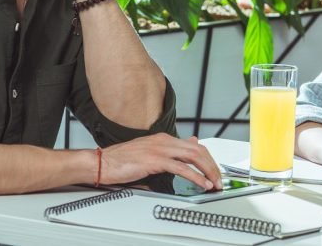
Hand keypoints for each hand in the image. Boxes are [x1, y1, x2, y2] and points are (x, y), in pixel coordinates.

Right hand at [98, 133, 221, 189]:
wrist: (102, 162)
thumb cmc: (122, 160)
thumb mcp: (150, 153)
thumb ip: (167, 153)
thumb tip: (184, 152)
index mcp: (164, 139)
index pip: (195, 146)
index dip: (208, 159)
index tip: (214, 170)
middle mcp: (165, 141)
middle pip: (198, 150)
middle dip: (212, 165)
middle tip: (219, 179)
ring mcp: (160, 149)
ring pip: (193, 156)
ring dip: (208, 171)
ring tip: (214, 183)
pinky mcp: (155, 160)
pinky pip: (181, 168)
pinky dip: (195, 177)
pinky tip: (202, 183)